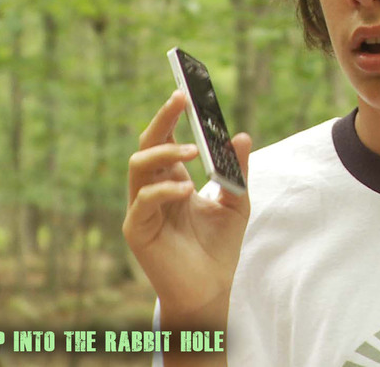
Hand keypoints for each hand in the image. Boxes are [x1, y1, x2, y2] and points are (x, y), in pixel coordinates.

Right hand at [123, 90, 251, 324]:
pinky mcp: (137, 230)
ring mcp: (142, 208)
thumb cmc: (219, 246)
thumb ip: (236, 171)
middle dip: (162, 119)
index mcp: (173, 179)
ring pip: (137, 167)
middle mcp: (153, 188)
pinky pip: (143, 201)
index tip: (187, 91)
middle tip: (181, 99)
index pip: (166, 138)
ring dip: (163, 152)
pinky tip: (187, 190)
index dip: (173, 115)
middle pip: (147, 144)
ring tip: (190, 150)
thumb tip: (242, 136)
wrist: (210, 288)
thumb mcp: (236, 202)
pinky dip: (164, 191)